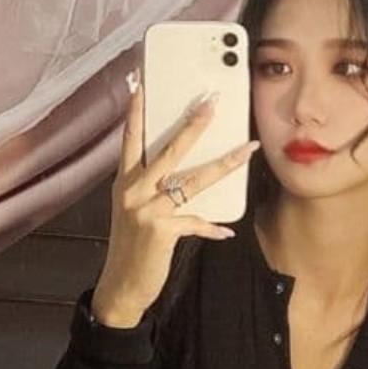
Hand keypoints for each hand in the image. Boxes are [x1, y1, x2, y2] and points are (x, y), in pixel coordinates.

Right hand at [92, 77, 257, 324]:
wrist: (121, 285)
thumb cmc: (132, 247)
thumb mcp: (132, 211)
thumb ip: (149, 188)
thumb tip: (178, 172)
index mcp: (125, 182)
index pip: (130, 138)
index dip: (136, 111)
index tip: (142, 83)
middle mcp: (134, 191)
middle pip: (168, 150)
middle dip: (192, 125)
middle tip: (212, 103)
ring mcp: (147, 210)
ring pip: (191, 180)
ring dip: (223, 165)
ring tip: (246, 151)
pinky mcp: (161, 231)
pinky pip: (196, 221)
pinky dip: (211, 227)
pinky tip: (226, 230)